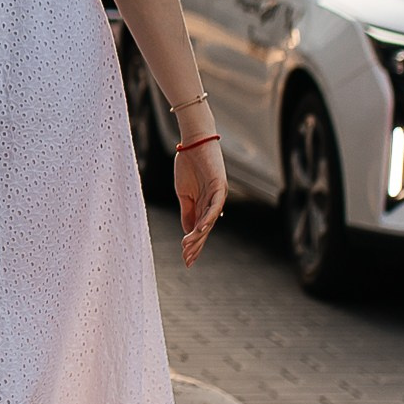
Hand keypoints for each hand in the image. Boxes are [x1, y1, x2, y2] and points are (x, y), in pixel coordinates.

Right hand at [175, 121, 226, 264]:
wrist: (192, 143)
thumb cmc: (188, 165)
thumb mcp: (183, 193)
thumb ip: (187, 212)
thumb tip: (188, 232)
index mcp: (204, 205)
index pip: (199, 229)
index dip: (194, 245)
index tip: (185, 259)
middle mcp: (214, 203)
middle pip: (205, 229)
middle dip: (196, 245)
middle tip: (187, 260)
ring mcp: (218, 195)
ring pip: (209, 220)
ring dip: (199, 235)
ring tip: (189, 247)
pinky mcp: (220, 186)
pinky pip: (215, 205)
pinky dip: (208, 217)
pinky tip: (201, 228)